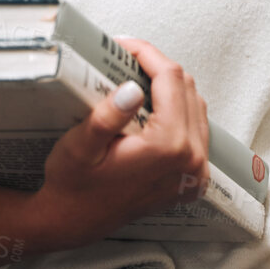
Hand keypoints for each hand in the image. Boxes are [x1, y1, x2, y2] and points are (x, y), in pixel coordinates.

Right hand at [23, 37, 211, 252]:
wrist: (74, 222)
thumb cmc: (72, 185)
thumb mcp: (79, 147)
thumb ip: (107, 117)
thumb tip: (133, 87)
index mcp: (167, 147)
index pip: (170, 79)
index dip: (148, 54)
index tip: (125, 45)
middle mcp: (191, 160)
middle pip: (188, 89)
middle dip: (159, 68)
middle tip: (129, 59)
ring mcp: (196, 172)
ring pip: (196, 107)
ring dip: (171, 88)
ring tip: (139, 79)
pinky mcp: (193, 179)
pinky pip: (197, 131)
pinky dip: (179, 112)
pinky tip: (155, 108)